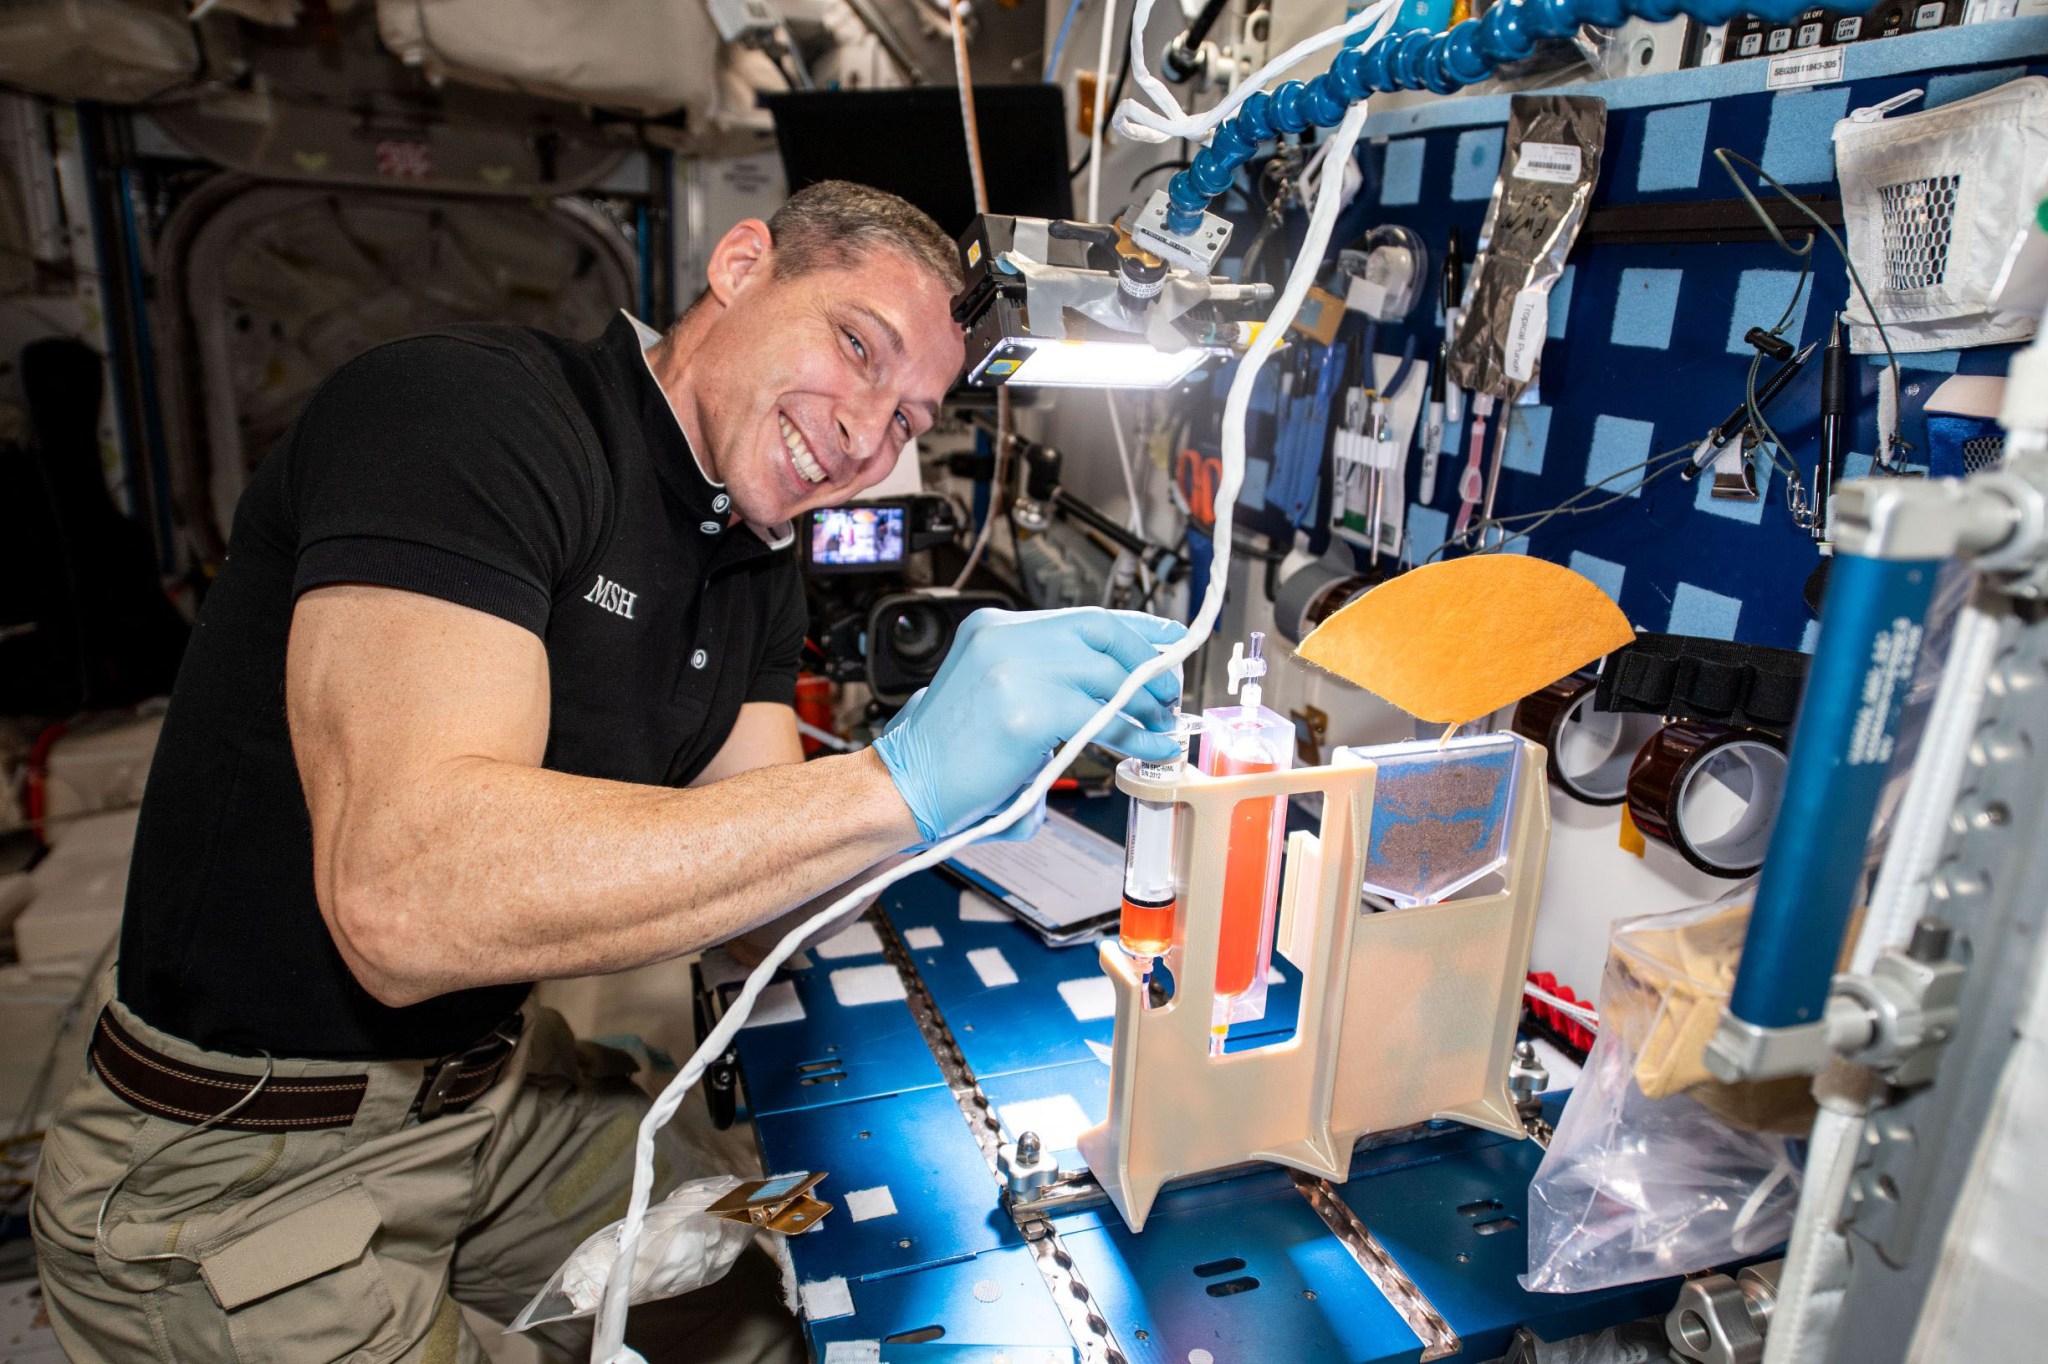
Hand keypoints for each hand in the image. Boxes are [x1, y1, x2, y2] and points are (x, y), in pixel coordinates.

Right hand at [873, 608, 1183, 844]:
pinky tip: (1148, 747)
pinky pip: (1102, 717)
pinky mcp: (1029, 710)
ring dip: (1146, 701)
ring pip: (1109, 673)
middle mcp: (1005, 636)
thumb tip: (1110, 693)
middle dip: (1147, 663)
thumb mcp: (993, 695)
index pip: (1080, 615)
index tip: (1169, 641)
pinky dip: (1135, 735)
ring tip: (1161, 725)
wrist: (903, 786)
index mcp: (993, 626)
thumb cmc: (946, 755)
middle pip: (1102, 632)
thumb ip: (1041, 681)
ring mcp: (1016, 669)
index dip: (1134, 627)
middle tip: (1168, 693)